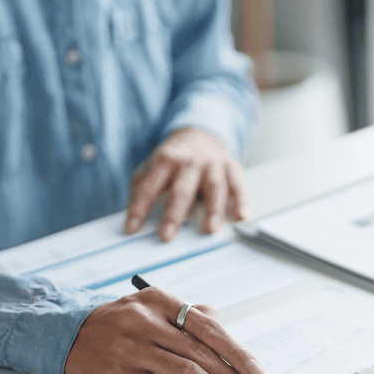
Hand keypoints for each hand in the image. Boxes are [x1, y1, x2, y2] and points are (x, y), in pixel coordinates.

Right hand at [65, 288, 266, 373]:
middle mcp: (145, 321)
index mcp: (159, 300)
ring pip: (187, 371)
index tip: (257, 371)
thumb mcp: (151, 308)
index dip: (236, 351)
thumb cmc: (119, 325)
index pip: (207, 327)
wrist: (65, 337)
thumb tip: (228, 337)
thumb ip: (189, 317)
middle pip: (201, 351)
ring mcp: (131, 348)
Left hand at [124, 128, 250, 240]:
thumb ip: (141, 190)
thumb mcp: (151, 168)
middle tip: (166, 236)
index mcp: (165, 160)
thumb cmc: (173, 162)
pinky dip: (242, 202)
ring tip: (210, 229)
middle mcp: (189, 162)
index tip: (131, 229)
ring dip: (213, 209)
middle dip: (174, 214)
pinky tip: (242, 216)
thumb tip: (132, 223)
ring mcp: (213, 165)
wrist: (200, 136)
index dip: (139, 208)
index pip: (149, 187)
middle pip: (181, 189)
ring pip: (214, 188)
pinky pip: (238, 186)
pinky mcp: (232, 169)